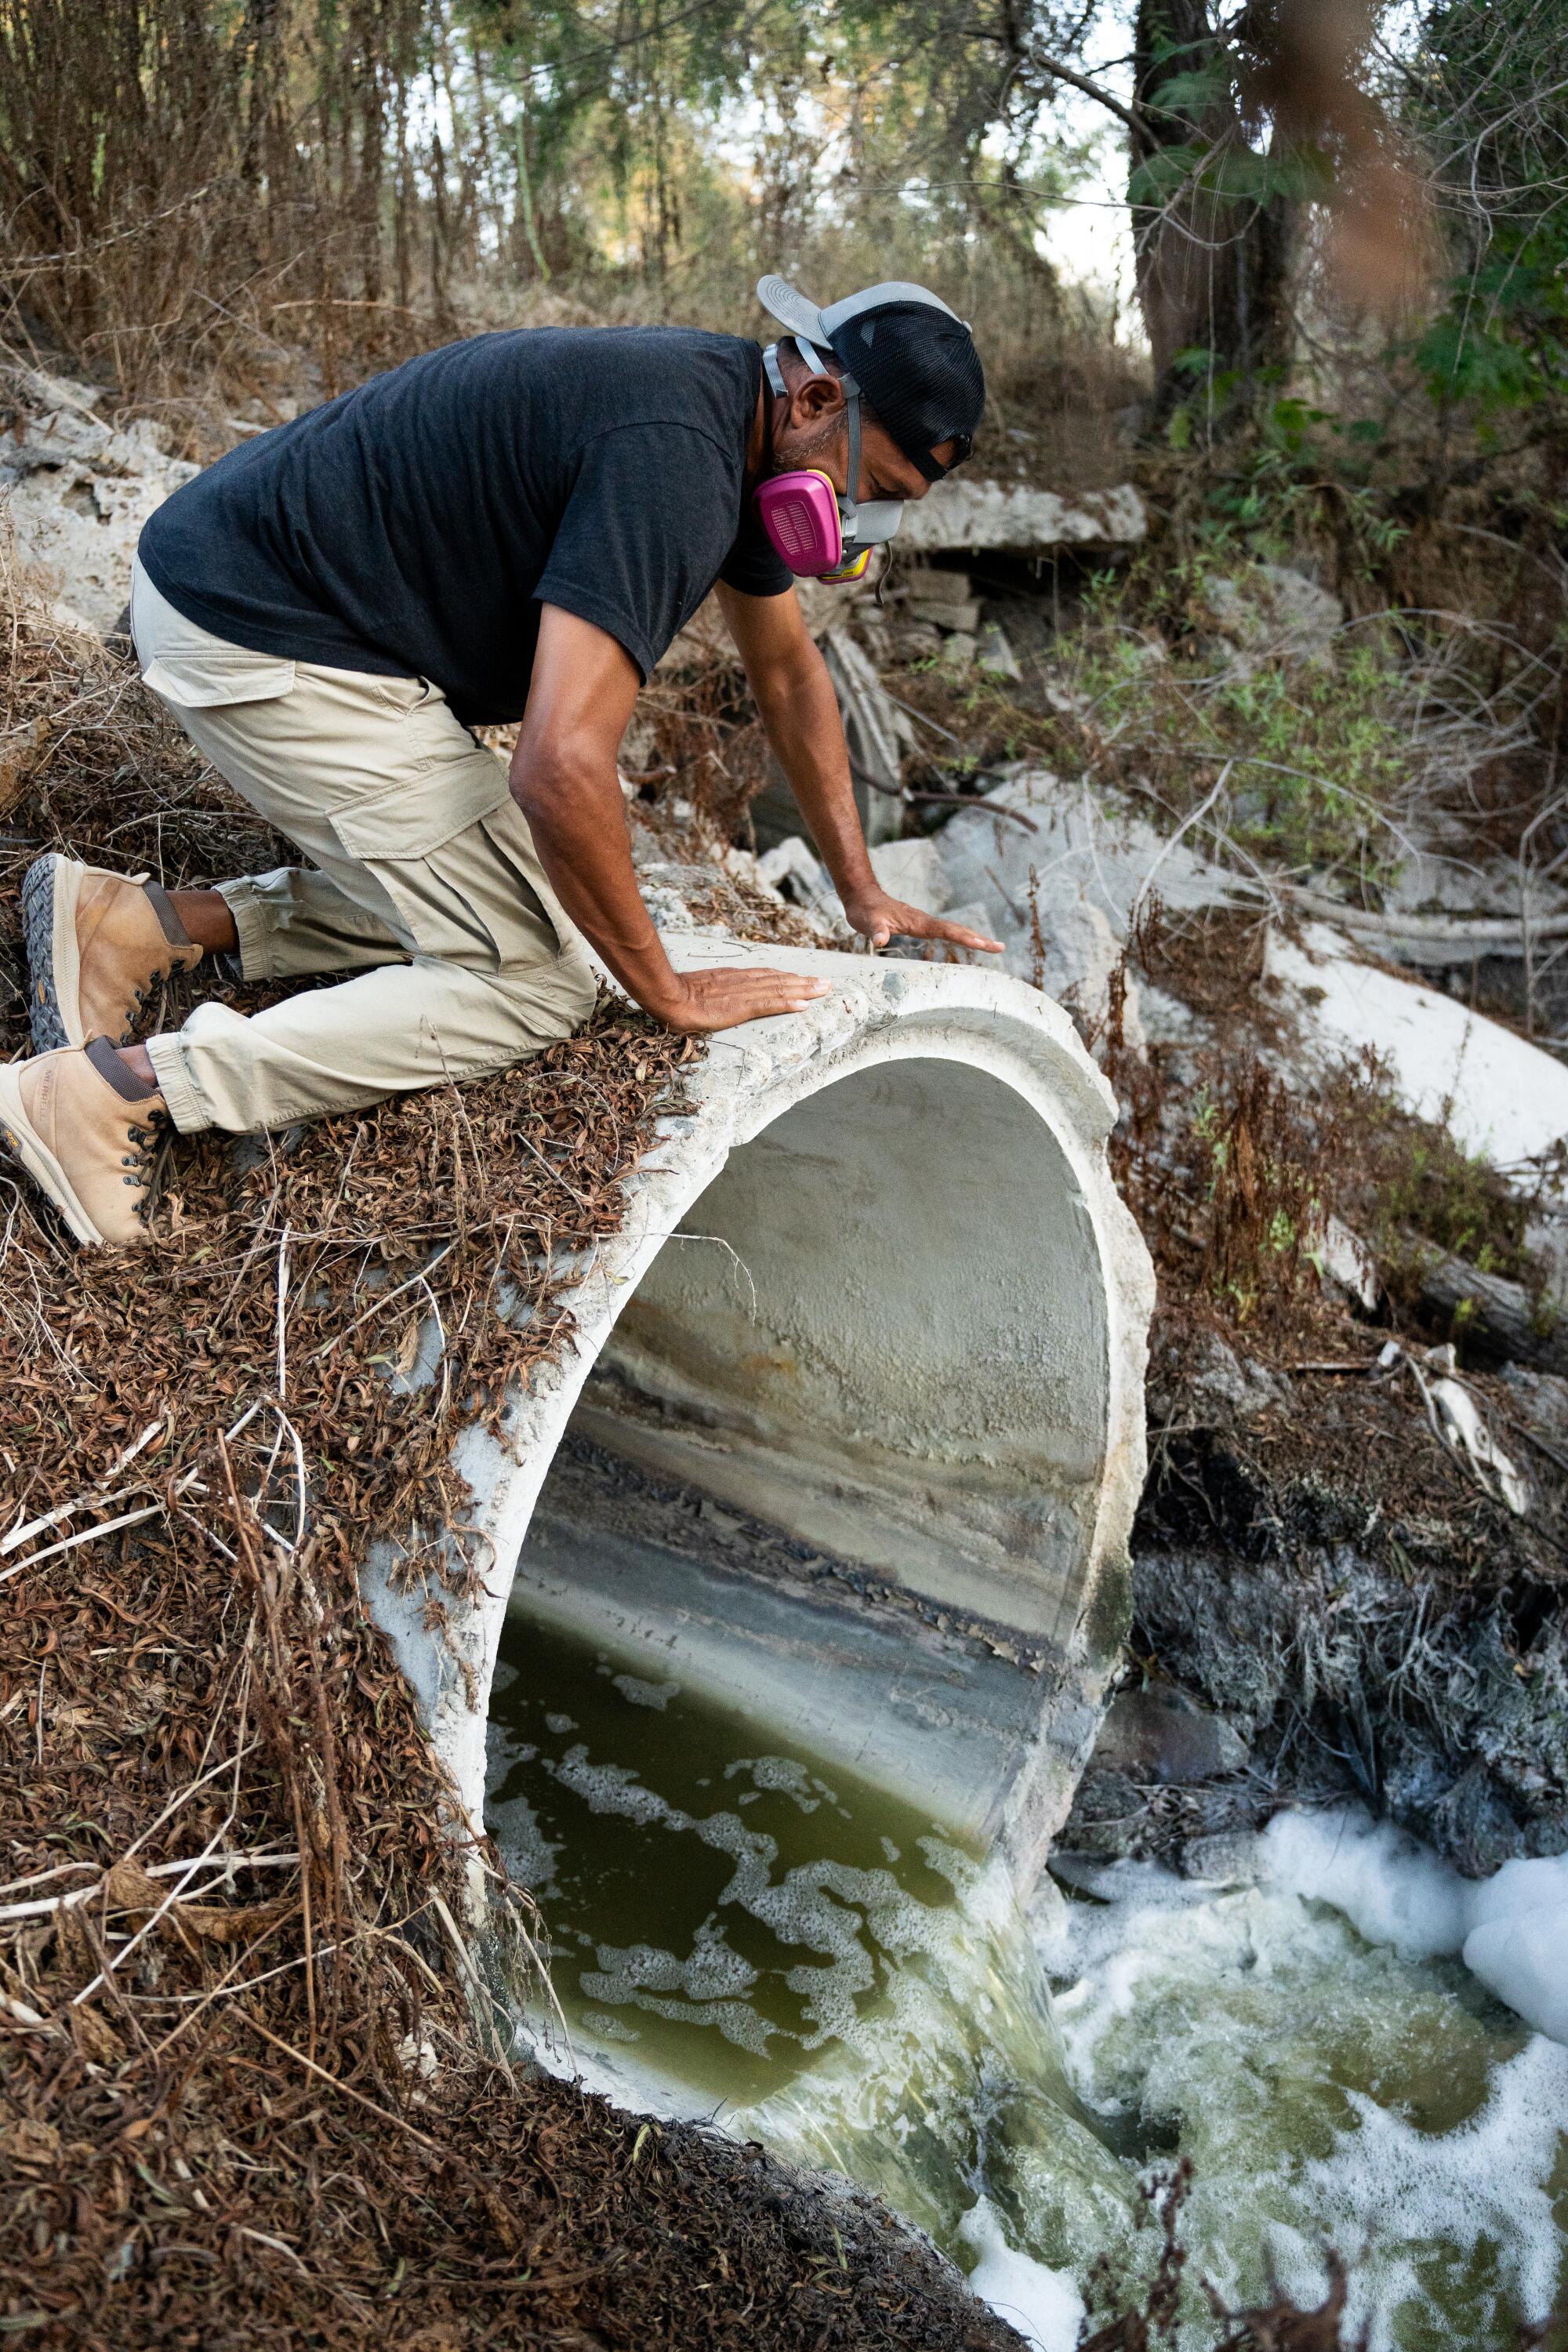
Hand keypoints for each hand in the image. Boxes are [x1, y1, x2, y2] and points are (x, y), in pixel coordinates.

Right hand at [649, 965, 832, 1033]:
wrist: (666, 995)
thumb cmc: (676, 995)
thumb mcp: (700, 988)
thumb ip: (715, 990)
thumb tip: (721, 997)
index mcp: (732, 978)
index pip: (766, 976)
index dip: (788, 978)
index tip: (805, 979)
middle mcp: (742, 982)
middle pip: (779, 979)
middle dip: (804, 982)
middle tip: (827, 983)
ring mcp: (742, 993)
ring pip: (779, 988)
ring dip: (804, 989)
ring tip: (824, 989)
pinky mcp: (739, 1006)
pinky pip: (768, 1004)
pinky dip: (787, 1003)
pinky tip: (804, 1005)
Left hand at [842, 888, 1002, 955]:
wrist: (862, 896)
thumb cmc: (865, 910)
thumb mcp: (868, 922)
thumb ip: (876, 931)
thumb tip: (880, 941)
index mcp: (917, 921)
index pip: (945, 930)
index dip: (963, 937)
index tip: (981, 944)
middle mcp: (925, 921)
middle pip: (958, 930)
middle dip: (980, 939)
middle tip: (1001, 947)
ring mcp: (924, 923)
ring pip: (955, 930)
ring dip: (975, 938)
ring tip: (995, 946)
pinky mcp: (921, 925)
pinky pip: (947, 932)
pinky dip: (962, 937)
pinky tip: (969, 942)